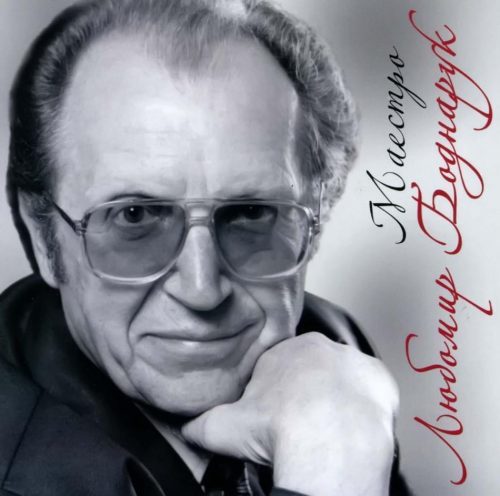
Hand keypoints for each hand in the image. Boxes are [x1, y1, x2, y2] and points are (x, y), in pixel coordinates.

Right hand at [181, 332, 398, 495]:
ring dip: (337, 395)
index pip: (277, 366)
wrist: (327, 437)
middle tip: (303, 421)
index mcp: (281, 353)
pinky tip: (356, 422)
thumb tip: (186, 429)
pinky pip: (371, 386)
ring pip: (341, 375)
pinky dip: (366, 402)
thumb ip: (201, 425)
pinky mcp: (377, 376)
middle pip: (311, 368)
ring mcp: (349, 359)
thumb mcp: (226, 428)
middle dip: (307, 390)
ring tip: (330, 427)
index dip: (276, 391)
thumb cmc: (278, 427)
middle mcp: (317, 348)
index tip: (278, 412)